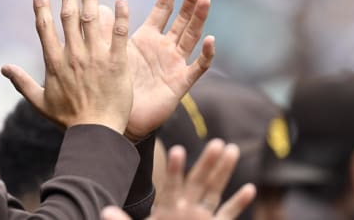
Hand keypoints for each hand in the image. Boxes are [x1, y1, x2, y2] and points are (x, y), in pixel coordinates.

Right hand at [1, 0, 132, 132]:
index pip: (44, 27)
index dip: (41, 7)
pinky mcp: (117, 63)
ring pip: (91, 20)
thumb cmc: (68, 119)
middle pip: (69, 17)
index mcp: (55, 62)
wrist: (95, 132)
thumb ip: (21, 82)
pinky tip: (121, 0)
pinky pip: (119, 34)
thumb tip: (3, 68)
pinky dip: (120, 16)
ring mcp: (96, 57)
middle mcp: (73, 55)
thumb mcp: (40, 102)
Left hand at [100, 140, 255, 219]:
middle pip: (198, 182)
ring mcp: (201, 218)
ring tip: (231, 148)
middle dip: (207, 162)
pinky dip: (238, 204)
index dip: (174, 170)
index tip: (176, 150)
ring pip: (215, 191)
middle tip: (217, 141)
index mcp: (167, 209)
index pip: (171, 187)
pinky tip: (249, 188)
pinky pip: (228, 214)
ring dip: (224, 172)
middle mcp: (185, 209)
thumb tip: (105, 212)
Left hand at [117, 0, 214, 138]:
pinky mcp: (179, 83)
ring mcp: (174, 64)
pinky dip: (205, 55)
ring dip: (199, 20)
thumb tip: (98, 5)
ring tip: (205, 0)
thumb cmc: (112, 85)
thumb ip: (106, 30)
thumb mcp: (109, 52)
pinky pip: (196, 68)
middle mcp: (164, 48)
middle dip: (189, 1)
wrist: (116, 118)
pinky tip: (210, 41)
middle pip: (181, 19)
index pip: (162, 10)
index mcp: (147, 38)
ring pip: (191, 37)